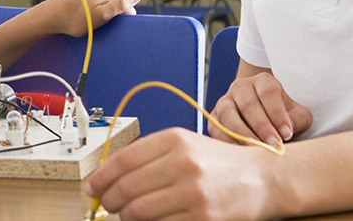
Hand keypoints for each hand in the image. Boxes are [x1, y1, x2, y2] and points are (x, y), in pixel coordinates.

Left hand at [34, 0, 140, 37]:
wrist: (49, 16)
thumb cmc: (73, 20)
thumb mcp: (101, 16)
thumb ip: (120, 5)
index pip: (128, 7)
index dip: (123, 21)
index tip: (111, 29)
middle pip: (116, 4)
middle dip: (111, 17)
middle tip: (98, 27)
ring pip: (105, 4)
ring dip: (101, 14)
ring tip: (89, 23)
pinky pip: (93, 3)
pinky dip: (91, 11)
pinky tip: (82, 18)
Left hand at [84, 128, 278, 220]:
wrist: (261, 179)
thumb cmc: (218, 163)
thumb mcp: (184, 146)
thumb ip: (148, 157)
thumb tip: (107, 178)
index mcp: (174, 140)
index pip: (123, 160)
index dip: (101, 177)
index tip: (91, 188)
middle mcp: (183, 163)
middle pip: (127, 188)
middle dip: (110, 201)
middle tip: (107, 206)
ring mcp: (193, 191)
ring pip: (139, 211)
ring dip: (126, 217)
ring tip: (127, 215)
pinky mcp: (203, 216)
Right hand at [209, 72, 311, 146]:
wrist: (263, 115)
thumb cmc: (283, 116)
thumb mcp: (298, 114)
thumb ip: (297, 119)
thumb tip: (284, 131)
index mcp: (263, 81)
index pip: (269, 92)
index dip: (277, 113)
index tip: (287, 133)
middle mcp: (241, 87)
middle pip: (248, 103)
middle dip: (261, 126)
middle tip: (273, 144)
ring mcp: (225, 100)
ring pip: (227, 113)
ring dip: (241, 132)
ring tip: (256, 147)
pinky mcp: (215, 117)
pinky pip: (215, 127)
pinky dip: (226, 139)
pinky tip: (240, 152)